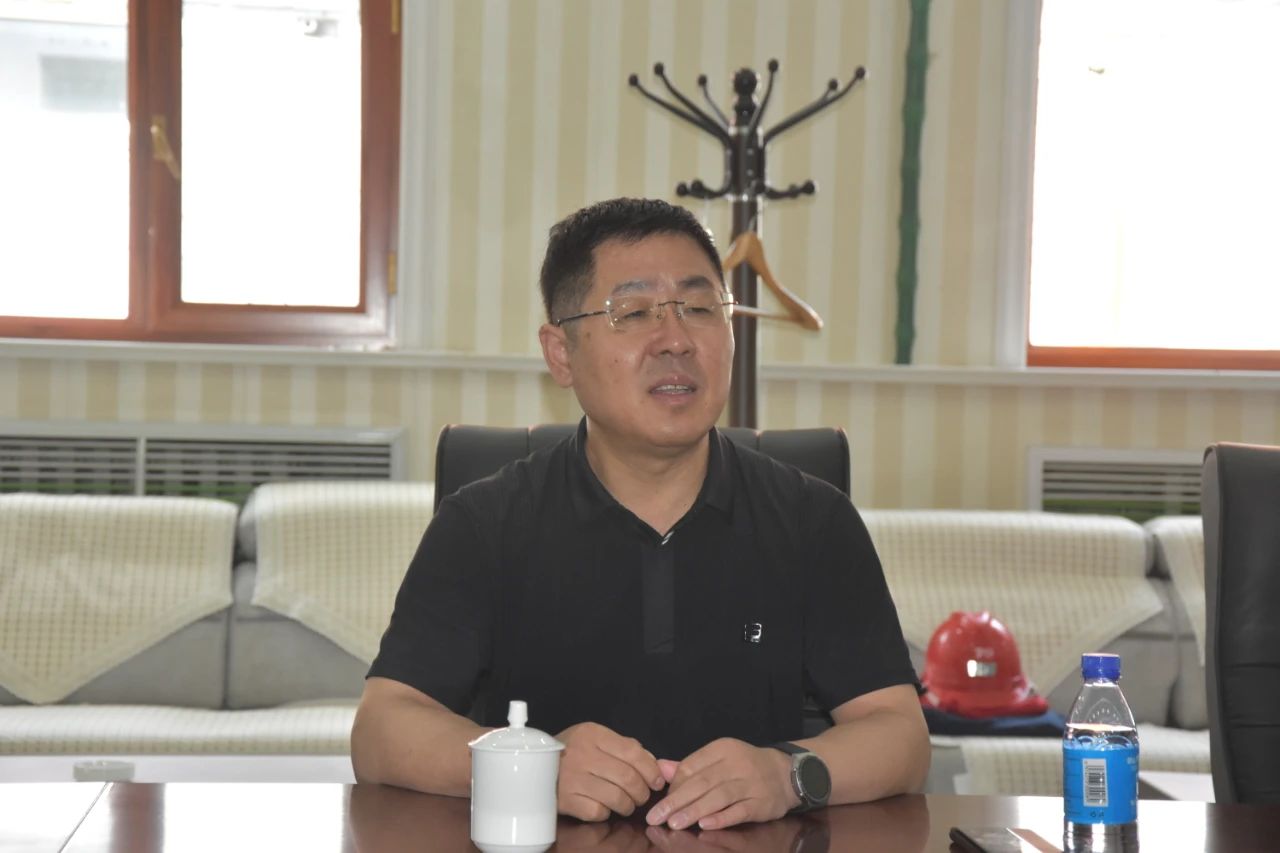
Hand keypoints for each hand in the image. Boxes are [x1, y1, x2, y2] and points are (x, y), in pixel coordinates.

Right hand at [555, 721, 665, 821]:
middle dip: (642, 792)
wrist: (532, 766)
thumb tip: (653, 764)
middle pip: (628, 778)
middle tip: (642, 796)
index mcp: (592, 734)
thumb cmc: (570, 752)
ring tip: (626, 804)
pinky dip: (605, 812)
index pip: (633, 752)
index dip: (651, 770)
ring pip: (617, 798)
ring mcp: (573, 778)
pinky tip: (602, 806)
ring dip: (628, 805)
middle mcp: (582, 754)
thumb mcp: (594, 739)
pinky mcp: (566, 800)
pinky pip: (598, 812)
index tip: (657, 781)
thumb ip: (624, 747)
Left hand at [645, 738, 799, 830]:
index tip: (660, 802)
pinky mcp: (762, 802)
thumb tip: (660, 768)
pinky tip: (705, 825)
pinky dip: (722, 818)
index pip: (691, 766)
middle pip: (701, 783)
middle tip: (656, 817)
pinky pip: (739, 811)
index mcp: (722, 749)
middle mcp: (736, 763)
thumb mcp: (719, 758)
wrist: (786, 772)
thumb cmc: (745, 767)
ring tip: (674, 823)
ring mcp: (750, 783)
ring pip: (718, 797)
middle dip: (676, 801)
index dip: (674, 786)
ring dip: (694, 811)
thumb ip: (690, 765)